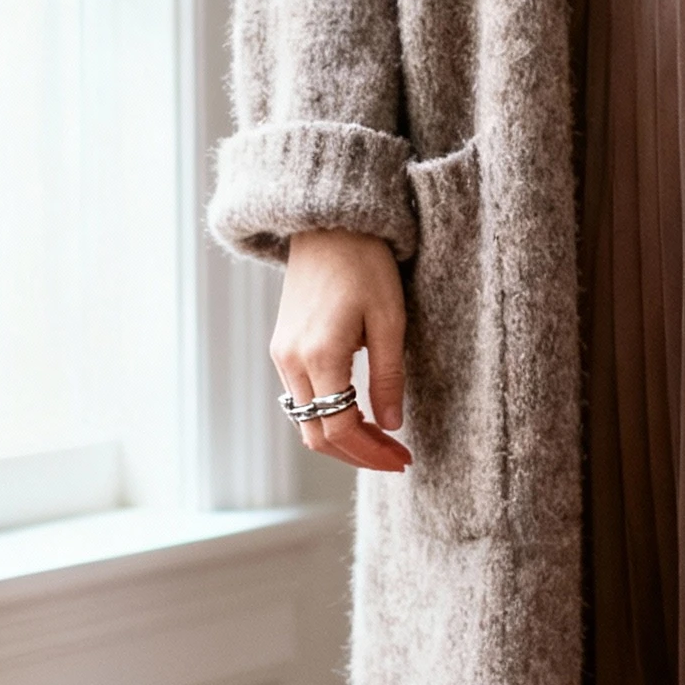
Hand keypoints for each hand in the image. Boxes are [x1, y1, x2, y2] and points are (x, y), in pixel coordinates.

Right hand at [271, 228, 410, 473]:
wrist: (328, 225)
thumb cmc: (365, 265)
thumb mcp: (390, 320)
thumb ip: (389, 377)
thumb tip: (392, 426)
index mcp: (320, 355)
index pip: (340, 428)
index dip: (372, 453)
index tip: (403, 459)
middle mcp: (291, 361)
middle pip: (317, 434)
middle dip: (357, 455)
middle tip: (395, 459)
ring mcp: (281, 355)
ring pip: (305, 421)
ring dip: (341, 439)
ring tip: (381, 442)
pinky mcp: (281, 347)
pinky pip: (300, 399)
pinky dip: (327, 416)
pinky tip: (357, 414)